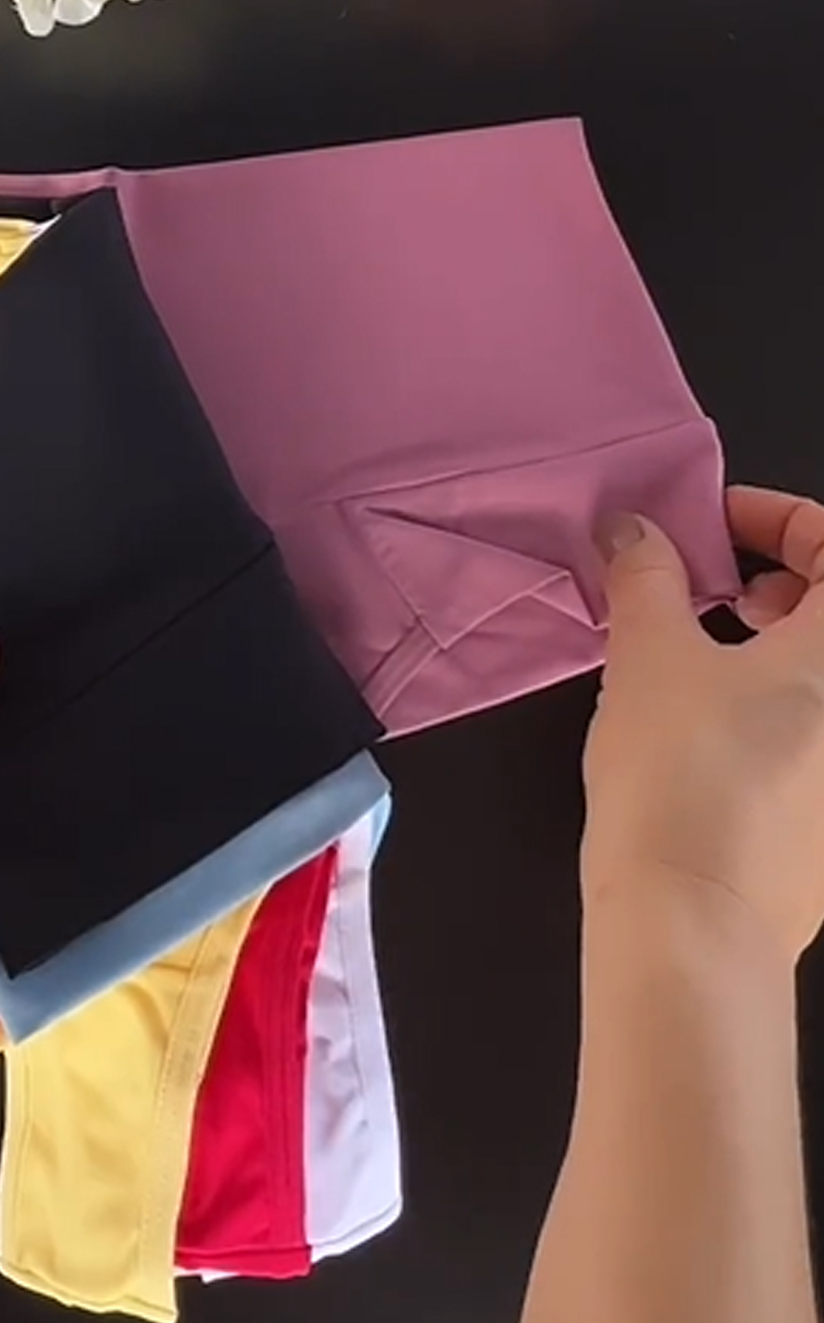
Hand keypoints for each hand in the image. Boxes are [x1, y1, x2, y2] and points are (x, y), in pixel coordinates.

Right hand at [584, 487, 823, 964]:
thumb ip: (646, 575)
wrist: (695, 921)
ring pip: (818, 678)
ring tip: (689, 656)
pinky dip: (766, 704)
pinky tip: (696, 728)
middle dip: (775, 582)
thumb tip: (635, 529)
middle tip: (705, 589)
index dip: (777, 518)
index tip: (711, 526)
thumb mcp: (650, 655)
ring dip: (767, 645)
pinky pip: (808, 735)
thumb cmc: (682, 772)